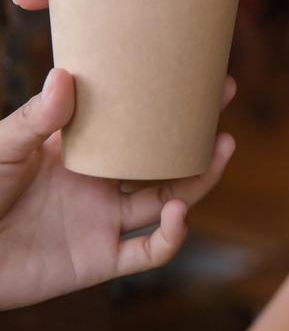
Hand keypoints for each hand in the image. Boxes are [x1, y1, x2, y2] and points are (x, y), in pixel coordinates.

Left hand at [0, 69, 235, 309]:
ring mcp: (105, 221)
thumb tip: (64, 74)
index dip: (165, 100)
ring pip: (169, 198)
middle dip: (199, 130)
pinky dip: (172, 237)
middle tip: (224, 94)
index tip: (190, 70)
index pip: (137, 122)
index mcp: (87, 151)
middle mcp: (104, 183)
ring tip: (222, 148)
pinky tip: (180, 214)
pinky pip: (148, 252)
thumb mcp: (5, 146)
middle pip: (166, 158)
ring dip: (200, 178)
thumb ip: (36, 118)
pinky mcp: (100, 259)